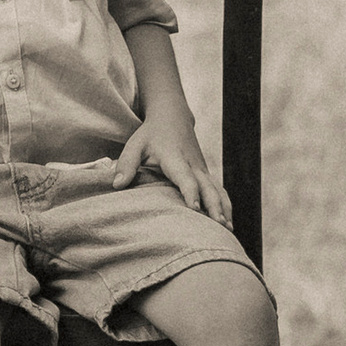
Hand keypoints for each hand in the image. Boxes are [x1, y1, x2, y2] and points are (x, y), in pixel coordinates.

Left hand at [111, 115, 228, 225]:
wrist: (173, 117)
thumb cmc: (151, 134)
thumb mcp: (135, 144)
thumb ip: (126, 163)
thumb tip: (117, 185)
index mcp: (176, 158)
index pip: (186, 177)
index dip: (191, 193)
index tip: (195, 209)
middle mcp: (193, 165)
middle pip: (208, 187)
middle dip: (214, 206)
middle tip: (219, 225)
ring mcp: (203, 170)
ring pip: (218, 190)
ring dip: (225, 208)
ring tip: (228, 229)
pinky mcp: (206, 174)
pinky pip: (220, 190)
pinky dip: (226, 205)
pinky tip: (229, 223)